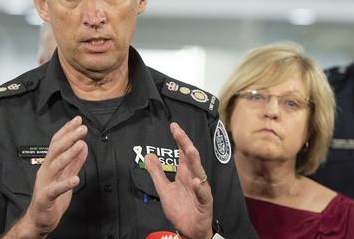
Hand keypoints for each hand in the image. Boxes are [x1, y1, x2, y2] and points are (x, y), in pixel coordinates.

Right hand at [7, 116, 87, 238]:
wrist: (39, 219)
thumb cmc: (52, 197)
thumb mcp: (66, 176)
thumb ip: (75, 162)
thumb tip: (83, 145)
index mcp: (49, 164)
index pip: (57, 143)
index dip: (67, 130)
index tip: (78, 120)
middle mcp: (45, 170)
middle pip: (56, 150)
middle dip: (69, 138)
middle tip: (82, 129)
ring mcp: (44, 183)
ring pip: (55, 165)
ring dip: (69, 154)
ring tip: (81, 144)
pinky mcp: (46, 197)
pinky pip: (55, 189)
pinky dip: (66, 183)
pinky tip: (76, 179)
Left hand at [145, 122, 213, 238]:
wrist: (189, 229)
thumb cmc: (180, 209)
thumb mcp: (163, 189)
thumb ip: (157, 173)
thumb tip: (148, 155)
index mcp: (184, 173)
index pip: (182, 152)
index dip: (179, 139)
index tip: (173, 126)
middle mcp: (194, 177)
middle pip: (191, 157)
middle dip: (185, 144)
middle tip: (178, 132)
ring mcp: (200, 189)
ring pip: (199, 172)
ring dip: (194, 161)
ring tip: (189, 149)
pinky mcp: (204, 202)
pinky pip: (203, 193)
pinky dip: (200, 187)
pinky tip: (196, 181)